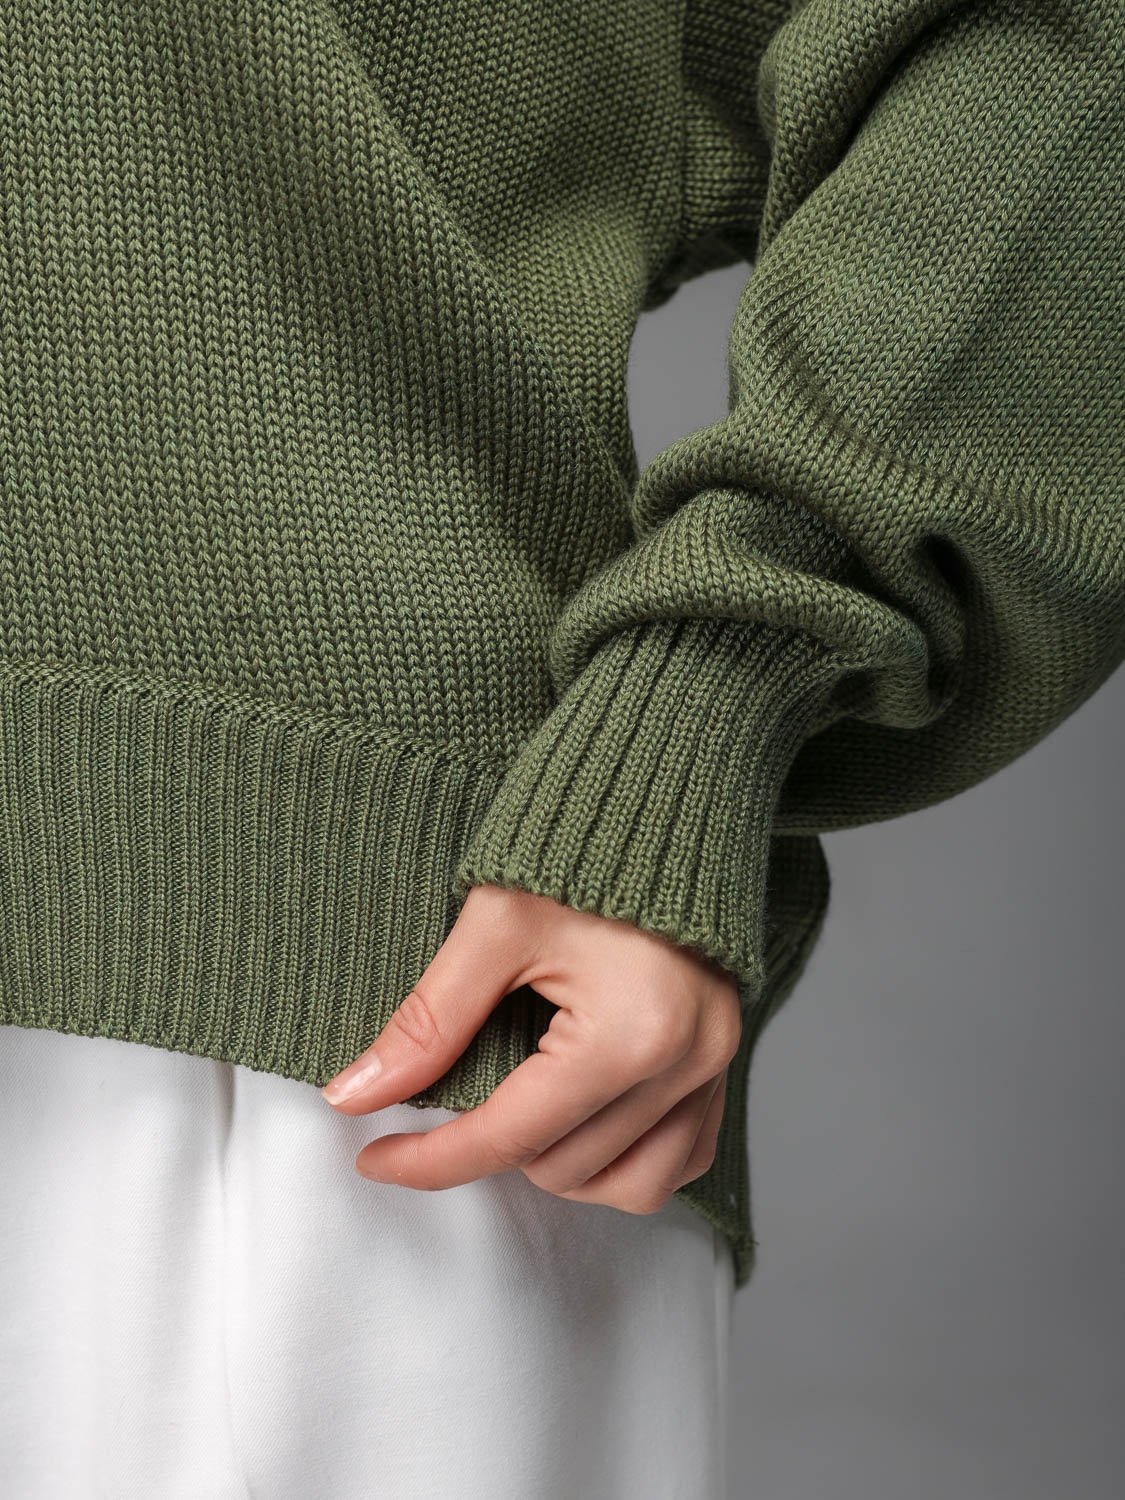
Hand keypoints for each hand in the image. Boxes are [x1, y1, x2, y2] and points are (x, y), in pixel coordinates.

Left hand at [321, 884, 742, 1213]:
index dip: (430, 1159)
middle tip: (448, 1096)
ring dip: (559, 1166)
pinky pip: (683, 1158)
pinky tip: (579, 1119)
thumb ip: (427, 1021)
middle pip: (562, 1168)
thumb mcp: (492, 926)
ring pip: (630, 1186)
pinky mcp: (726, 1061)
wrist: (661, 796)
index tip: (375, 1156)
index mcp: (630, 1031)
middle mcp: (686, 1062)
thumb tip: (354, 1095)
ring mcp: (716, 1066)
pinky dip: (626, 1160)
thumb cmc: (580, 845)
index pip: (511, 1136)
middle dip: (493, 1147)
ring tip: (516, 1111)